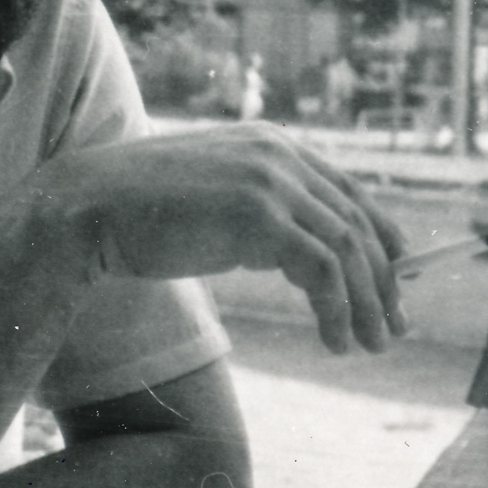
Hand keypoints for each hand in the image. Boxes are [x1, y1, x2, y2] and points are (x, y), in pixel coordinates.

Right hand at [46, 125, 407, 352]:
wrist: (90, 207)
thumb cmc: (144, 212)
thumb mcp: (219, 200)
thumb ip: (263, 210)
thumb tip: (308, 255)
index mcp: (273, 143)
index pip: (348, 190)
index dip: (382, 236)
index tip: (397, 279)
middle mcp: (280, 154)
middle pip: (356, 221)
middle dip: (382, 280)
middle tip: (393, 326)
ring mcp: (271, 181)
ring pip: (346, 249)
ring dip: (366, 303)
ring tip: (369, 344)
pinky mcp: (258, 216)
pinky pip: (321, 269)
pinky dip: (337, 310)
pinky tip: (334, 341)